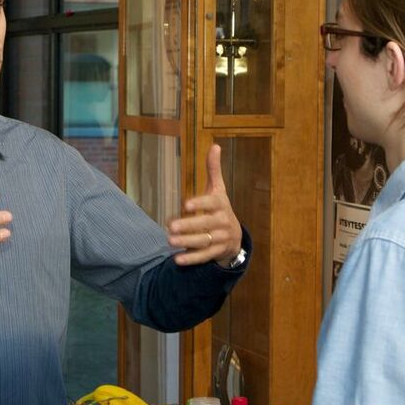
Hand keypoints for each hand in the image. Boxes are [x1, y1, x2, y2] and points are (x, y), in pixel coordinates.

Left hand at [167, 144, 241, 266]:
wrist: (235, 237)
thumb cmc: (220, 209)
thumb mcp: (218, 190)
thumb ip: (214, 170)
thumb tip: (214, 145)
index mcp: (221, 204)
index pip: (211, 203)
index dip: (200, 204)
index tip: (186, 205)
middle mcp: (222, 222)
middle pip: (205, 224)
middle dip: (188, 226)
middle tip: (170, 226)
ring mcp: (220, 239)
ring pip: (203, 241)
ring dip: (186, 242)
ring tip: (169, 241)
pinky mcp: (216, 252)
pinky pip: (204, 257)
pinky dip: (191, 258)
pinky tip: (177, 259)